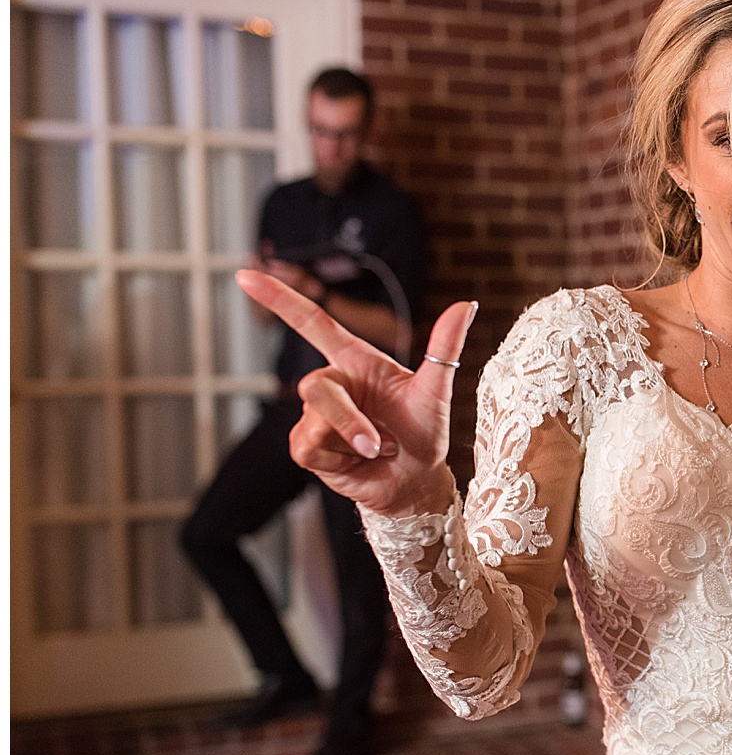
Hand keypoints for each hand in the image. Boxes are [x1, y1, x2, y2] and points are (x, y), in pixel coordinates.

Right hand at [237, 269, 475, 515]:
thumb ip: (445, 347)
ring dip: (352, 441)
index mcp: (356, 361)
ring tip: (378, 449)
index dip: (279, 298)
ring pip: (315, 421)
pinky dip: (339, 460)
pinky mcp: (307, 448)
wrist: (416, 479)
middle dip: (347, 419)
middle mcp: (332, 383)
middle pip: (315, 387)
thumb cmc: (424, 431)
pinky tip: (355, 462)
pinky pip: (309, 448)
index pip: (312, 323)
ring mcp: (316, 416)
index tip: (244, 275)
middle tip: (378, 443)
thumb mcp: (436, 390)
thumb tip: (465, 304)